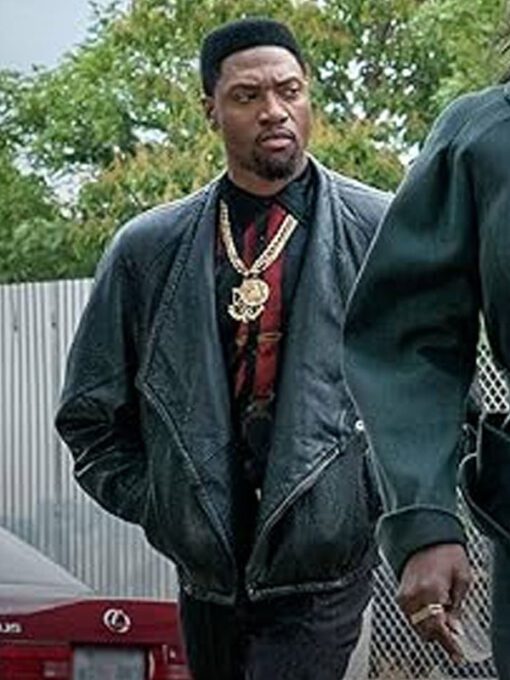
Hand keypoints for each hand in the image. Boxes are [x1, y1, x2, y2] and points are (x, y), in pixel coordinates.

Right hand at [397, 544, 471, 662]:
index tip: (456, 652)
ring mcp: (404, 593)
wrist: (425, 536)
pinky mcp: (400, 592)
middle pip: (425, 630)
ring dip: (430, 626)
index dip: (448, 643)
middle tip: (452, 627)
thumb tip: (454, 628)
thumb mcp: (462, 578)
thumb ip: (457, 607)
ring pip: (416, 625)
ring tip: (442, 613)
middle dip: (439, 634)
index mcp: (430, 589)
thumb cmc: (445, 552)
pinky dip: (421, 618)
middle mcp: (414, 594)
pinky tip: (431, 609)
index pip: (437, 627)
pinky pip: (410, 615)